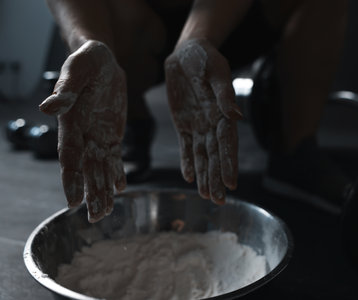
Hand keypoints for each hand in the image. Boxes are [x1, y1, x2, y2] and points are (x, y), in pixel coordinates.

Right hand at [39, 40, 126, 221]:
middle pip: (86, 170)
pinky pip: (115, 158)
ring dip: (103, 190)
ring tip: (106, 212)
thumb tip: (48, 108)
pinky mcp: (113, 134)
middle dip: (90, 194)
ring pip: (101, 168)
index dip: (72, 179)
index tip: (73, 202)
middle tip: (95, 218)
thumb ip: (66, 90)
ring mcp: (98, 136)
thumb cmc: (86, 62)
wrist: (103, 60)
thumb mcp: (77, 71)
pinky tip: (121, 188)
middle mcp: (83, 135)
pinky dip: (118, 173)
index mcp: (71, 124)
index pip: (70, 157)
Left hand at [164, 38, 242, 203]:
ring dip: (204, 175)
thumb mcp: (215, 71)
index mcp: (222, 113)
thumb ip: (223, 93)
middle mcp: (212, 123)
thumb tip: (236, 115)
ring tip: (205, 195)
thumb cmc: (205, 58)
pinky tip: (189, 177)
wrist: (186, 53)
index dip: (229, 163)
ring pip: (202, 156)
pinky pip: (186, 147)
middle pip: (216, 155)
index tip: (230, 184)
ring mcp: (197, 126)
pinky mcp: (183, 124)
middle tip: (218, 200)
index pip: (227, 143)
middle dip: (217, 178)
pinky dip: (188, 161)